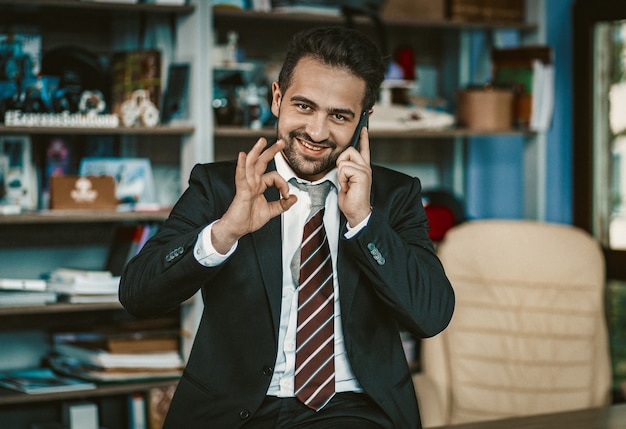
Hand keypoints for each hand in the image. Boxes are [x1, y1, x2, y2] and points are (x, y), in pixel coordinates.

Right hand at [212, 138, 296, 253]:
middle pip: (262, 162)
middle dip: (271, 151)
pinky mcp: (241, 191)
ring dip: (256, 151)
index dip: (283, 184)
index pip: (274, 177)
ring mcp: (246, 185)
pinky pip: (241, 176)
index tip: (287, 195)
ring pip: (251, 164)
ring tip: (261, 141)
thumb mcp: (271, 211)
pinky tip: (242, 155)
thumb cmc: (248, 219)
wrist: (236, 229)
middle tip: (281, 142)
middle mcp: (252, 183)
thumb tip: (294, 197)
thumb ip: (283, 205)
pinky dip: (242, 165)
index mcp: (259, 186)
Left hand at [337, 126, 371, 226]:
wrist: (356, 212)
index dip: (363, 137)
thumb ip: (346, 169)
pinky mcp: (363, 174)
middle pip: (349, 150)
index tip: (363, 127)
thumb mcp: (346, 181)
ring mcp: (365, 170)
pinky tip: (349, 186)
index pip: (364, 148)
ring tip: (347, 184)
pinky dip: (342, 178)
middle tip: (345, 179)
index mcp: (362, 168)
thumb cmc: (350, 199)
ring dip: (341, 173)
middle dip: (341, 163)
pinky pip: (344, 168)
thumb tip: (340, 162)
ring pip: (344, 160)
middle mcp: (366, 167)